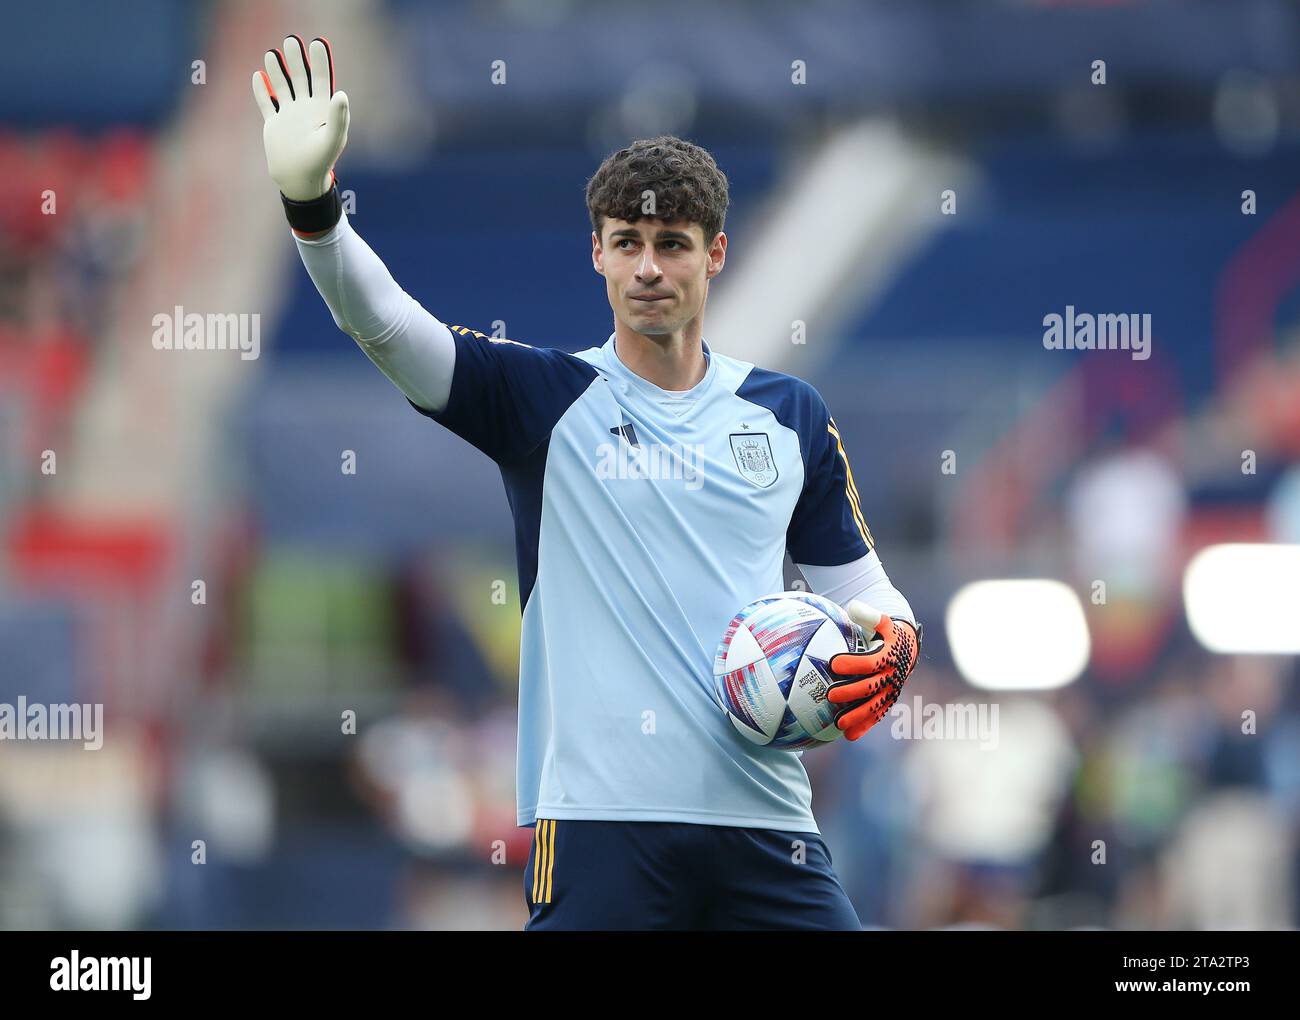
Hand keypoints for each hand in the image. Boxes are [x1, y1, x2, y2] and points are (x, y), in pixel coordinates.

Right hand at [252, 35, 349, 200]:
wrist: (299, 181)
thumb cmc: (320, 163)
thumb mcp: (331, 140)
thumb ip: (338, 117)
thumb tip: (341, 94)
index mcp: (322, 110)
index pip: (321, 80)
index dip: (320, 62)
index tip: (317, 43)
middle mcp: (306, 109)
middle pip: (300, 78)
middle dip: (296, 59)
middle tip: (291, 40)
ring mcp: (289, 115)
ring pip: (282, 86)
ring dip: (277, 70)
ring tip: (272, 53)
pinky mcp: (274, 124)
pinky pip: (266, 103)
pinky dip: (261, 90)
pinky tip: (258, 75)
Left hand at [826, 601, 919, 740]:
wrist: (907, 646)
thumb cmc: (886, 632)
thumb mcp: (882, 621)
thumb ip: (869, 615)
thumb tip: (854, 607)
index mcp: (889, 655)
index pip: (870, 662)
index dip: (853, 664)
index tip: (834, 664)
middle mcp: (892, 675)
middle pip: (870, 686)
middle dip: (851, 692)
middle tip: (830, 695)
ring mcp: (890, 690)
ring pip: (874, 705)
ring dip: (857, 716)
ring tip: (839, 723)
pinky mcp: (887, 699)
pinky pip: (877, 714)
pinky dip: (864, 725)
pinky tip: (849, 736)